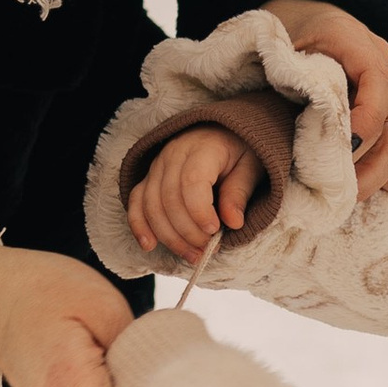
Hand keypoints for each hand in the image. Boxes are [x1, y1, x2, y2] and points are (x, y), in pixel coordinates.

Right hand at [128, 125, 264, 262]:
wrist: (223, 131)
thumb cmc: (240, 150)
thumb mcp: (251, 166)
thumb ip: (240, 192)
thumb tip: (233, 223)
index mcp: (202, 148)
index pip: (191, 182)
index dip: (199, 211)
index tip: (215, 230)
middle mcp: (173, 154)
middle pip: (169, 199)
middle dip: (188, 231)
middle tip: (209, 249)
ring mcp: (157, 166)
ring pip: (151, 205)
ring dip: (169, 237)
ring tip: (193, 255)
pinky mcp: (149, 177)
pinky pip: (136, 202)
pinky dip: (139, 225)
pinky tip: (149, 245)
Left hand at [261, 0, 387, 199]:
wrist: (306, 24)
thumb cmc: (287, 36)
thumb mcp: (280, 46)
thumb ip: (291, 74)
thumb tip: (300, 120)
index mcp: (358, 43)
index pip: (379, 80)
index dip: (365, 117)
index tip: (340, 147)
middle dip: (367, 166)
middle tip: (333, 189)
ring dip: (378, 177)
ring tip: (344, 194)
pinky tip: (362, 184)